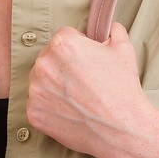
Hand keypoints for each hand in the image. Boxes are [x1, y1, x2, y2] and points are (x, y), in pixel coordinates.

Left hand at [26, 23, 158, 157]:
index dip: (80, 47)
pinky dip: (51, 107)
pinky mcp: (34, 113)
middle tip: (84, 81)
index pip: (64, 36)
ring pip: (41, 80)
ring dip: (55, 85)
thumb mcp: (124, 51)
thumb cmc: (123, 90)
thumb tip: (110, 27)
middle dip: (64, 66)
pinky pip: (38, 104)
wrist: (121, 130)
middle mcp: (44, 64)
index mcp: (63, 44)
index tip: (88, 61)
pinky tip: (71, 111)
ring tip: (78, 97)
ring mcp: (36, 91)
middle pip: (49, 57)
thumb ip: (113, 32)